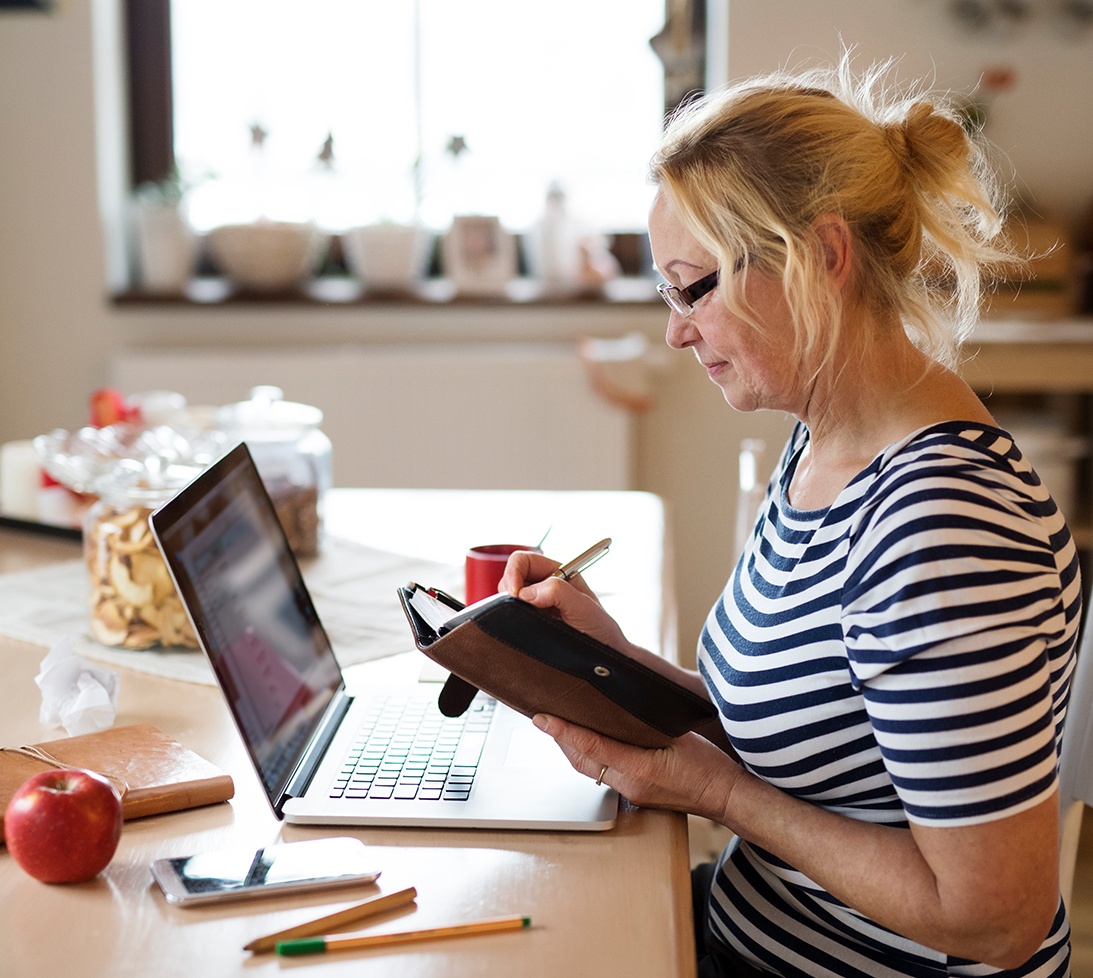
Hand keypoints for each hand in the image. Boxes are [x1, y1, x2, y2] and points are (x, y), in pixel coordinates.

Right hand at [498, 550, 632, 652]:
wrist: (606, 656)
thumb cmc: (601, 629)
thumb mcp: (585, 608)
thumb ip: (559, 592)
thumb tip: (527, 593)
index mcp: (557, 573)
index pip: (524, 561)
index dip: (514, 573)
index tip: (515, 594)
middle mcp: (544, 586)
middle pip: (511, 577)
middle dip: (508, 591)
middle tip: (518, 610)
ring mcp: (536, 605)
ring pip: (507, 597)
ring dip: (509, 607)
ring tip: (528, 622)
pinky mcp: (531, 622)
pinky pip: (511, 616)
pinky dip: (510, 620)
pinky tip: (525, 629)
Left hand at [532, 713, 742, 821]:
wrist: (727, 797)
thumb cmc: (710, 766)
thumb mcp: (679, 738)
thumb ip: (646, 726)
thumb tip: (618, 710)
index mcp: (640, 769)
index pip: (591, 745)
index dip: (564, 730)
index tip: (542, 718)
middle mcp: (629, 785)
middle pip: (582, 760)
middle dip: (560, 739)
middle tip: (543, 716)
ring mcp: (631, 793)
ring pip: (590, 769)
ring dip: (572, 748)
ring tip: (559, 726)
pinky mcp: (635, 795)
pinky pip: (603, 774)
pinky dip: (590, 756)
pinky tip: (588, 743)